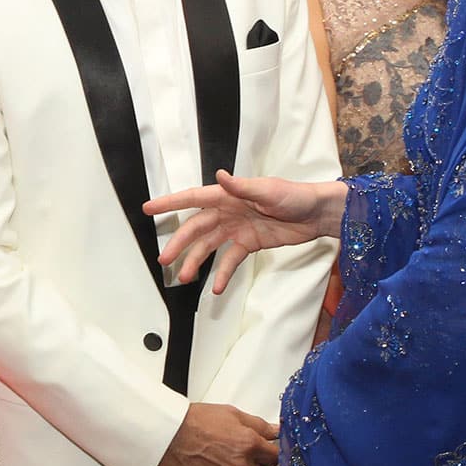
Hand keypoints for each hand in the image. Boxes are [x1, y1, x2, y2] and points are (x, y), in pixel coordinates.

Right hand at [144, 169, 345, 290]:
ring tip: (185, 278)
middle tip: (164, 260)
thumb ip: (242, 187)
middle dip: (179, 243)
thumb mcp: (268, 190)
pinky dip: (223, 273)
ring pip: (209, 246)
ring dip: (197, 261)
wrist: (317, 214)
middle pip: (197, 227)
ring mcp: (237, 228)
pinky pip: (230, 260)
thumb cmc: (293, 195)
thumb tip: (220, 176)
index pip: (193, 198)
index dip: (170, 203)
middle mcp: (228, 211)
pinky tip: (217, 288)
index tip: (148, 209)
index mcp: (228, 195)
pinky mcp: (249, 244)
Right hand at [158, 403, 278, 465]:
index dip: (270, 455)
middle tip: (250, 465)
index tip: (265, 454)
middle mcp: (241, 465)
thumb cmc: (199, 420)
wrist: (170, 433)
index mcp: (248, 442)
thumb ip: (258, 425)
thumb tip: (277, 430)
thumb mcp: (233, 414)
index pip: (275, 457)